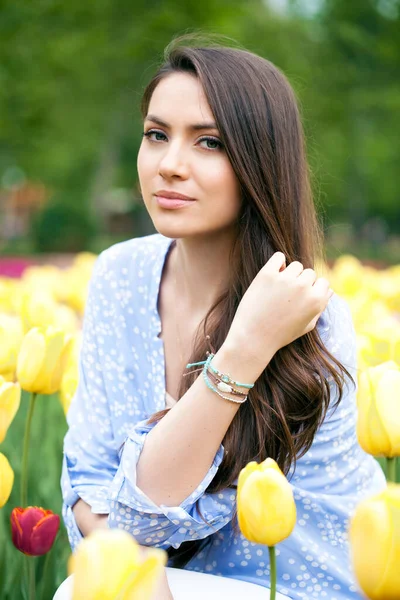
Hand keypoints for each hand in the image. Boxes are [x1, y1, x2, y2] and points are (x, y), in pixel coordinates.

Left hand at [224, 252, 332, 371]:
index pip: (323, 282)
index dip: (313, 290)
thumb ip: (320, 307)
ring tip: (278, 290)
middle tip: (287, 297)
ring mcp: (285, 279)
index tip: (301, 299)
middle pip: (309, 273)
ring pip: (295, 265)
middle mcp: (303, 287)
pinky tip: (273, 274)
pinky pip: (279, 257)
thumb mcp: (306, 325)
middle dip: (301, 282)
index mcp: (316, 300)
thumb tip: (329, 290)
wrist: (253, 338)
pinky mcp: (267, 274)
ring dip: (289, 274)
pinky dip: (278, 262)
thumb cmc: (281, 334)